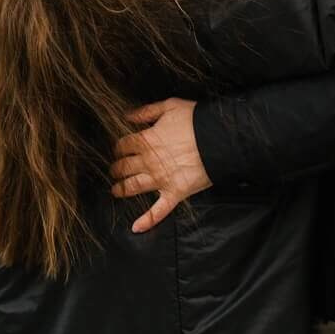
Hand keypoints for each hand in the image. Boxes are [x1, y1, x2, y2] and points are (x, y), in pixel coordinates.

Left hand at [109, 98, 211, 232]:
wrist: (219, 137)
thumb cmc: (196, 120)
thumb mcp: (170, 106)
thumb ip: (147, 111)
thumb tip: (127, 116)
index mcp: (146, 140)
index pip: (122, 146)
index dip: (118, 147)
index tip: (119, 149)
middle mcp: (148, 162)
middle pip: (123, 167)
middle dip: (116, 168)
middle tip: (115, 169)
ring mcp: (160, 180)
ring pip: (133, 187)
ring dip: (121, 189)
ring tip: (116, 190)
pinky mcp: (174, 193)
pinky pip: (159, 210)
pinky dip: (147, 221)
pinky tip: (136, 228)